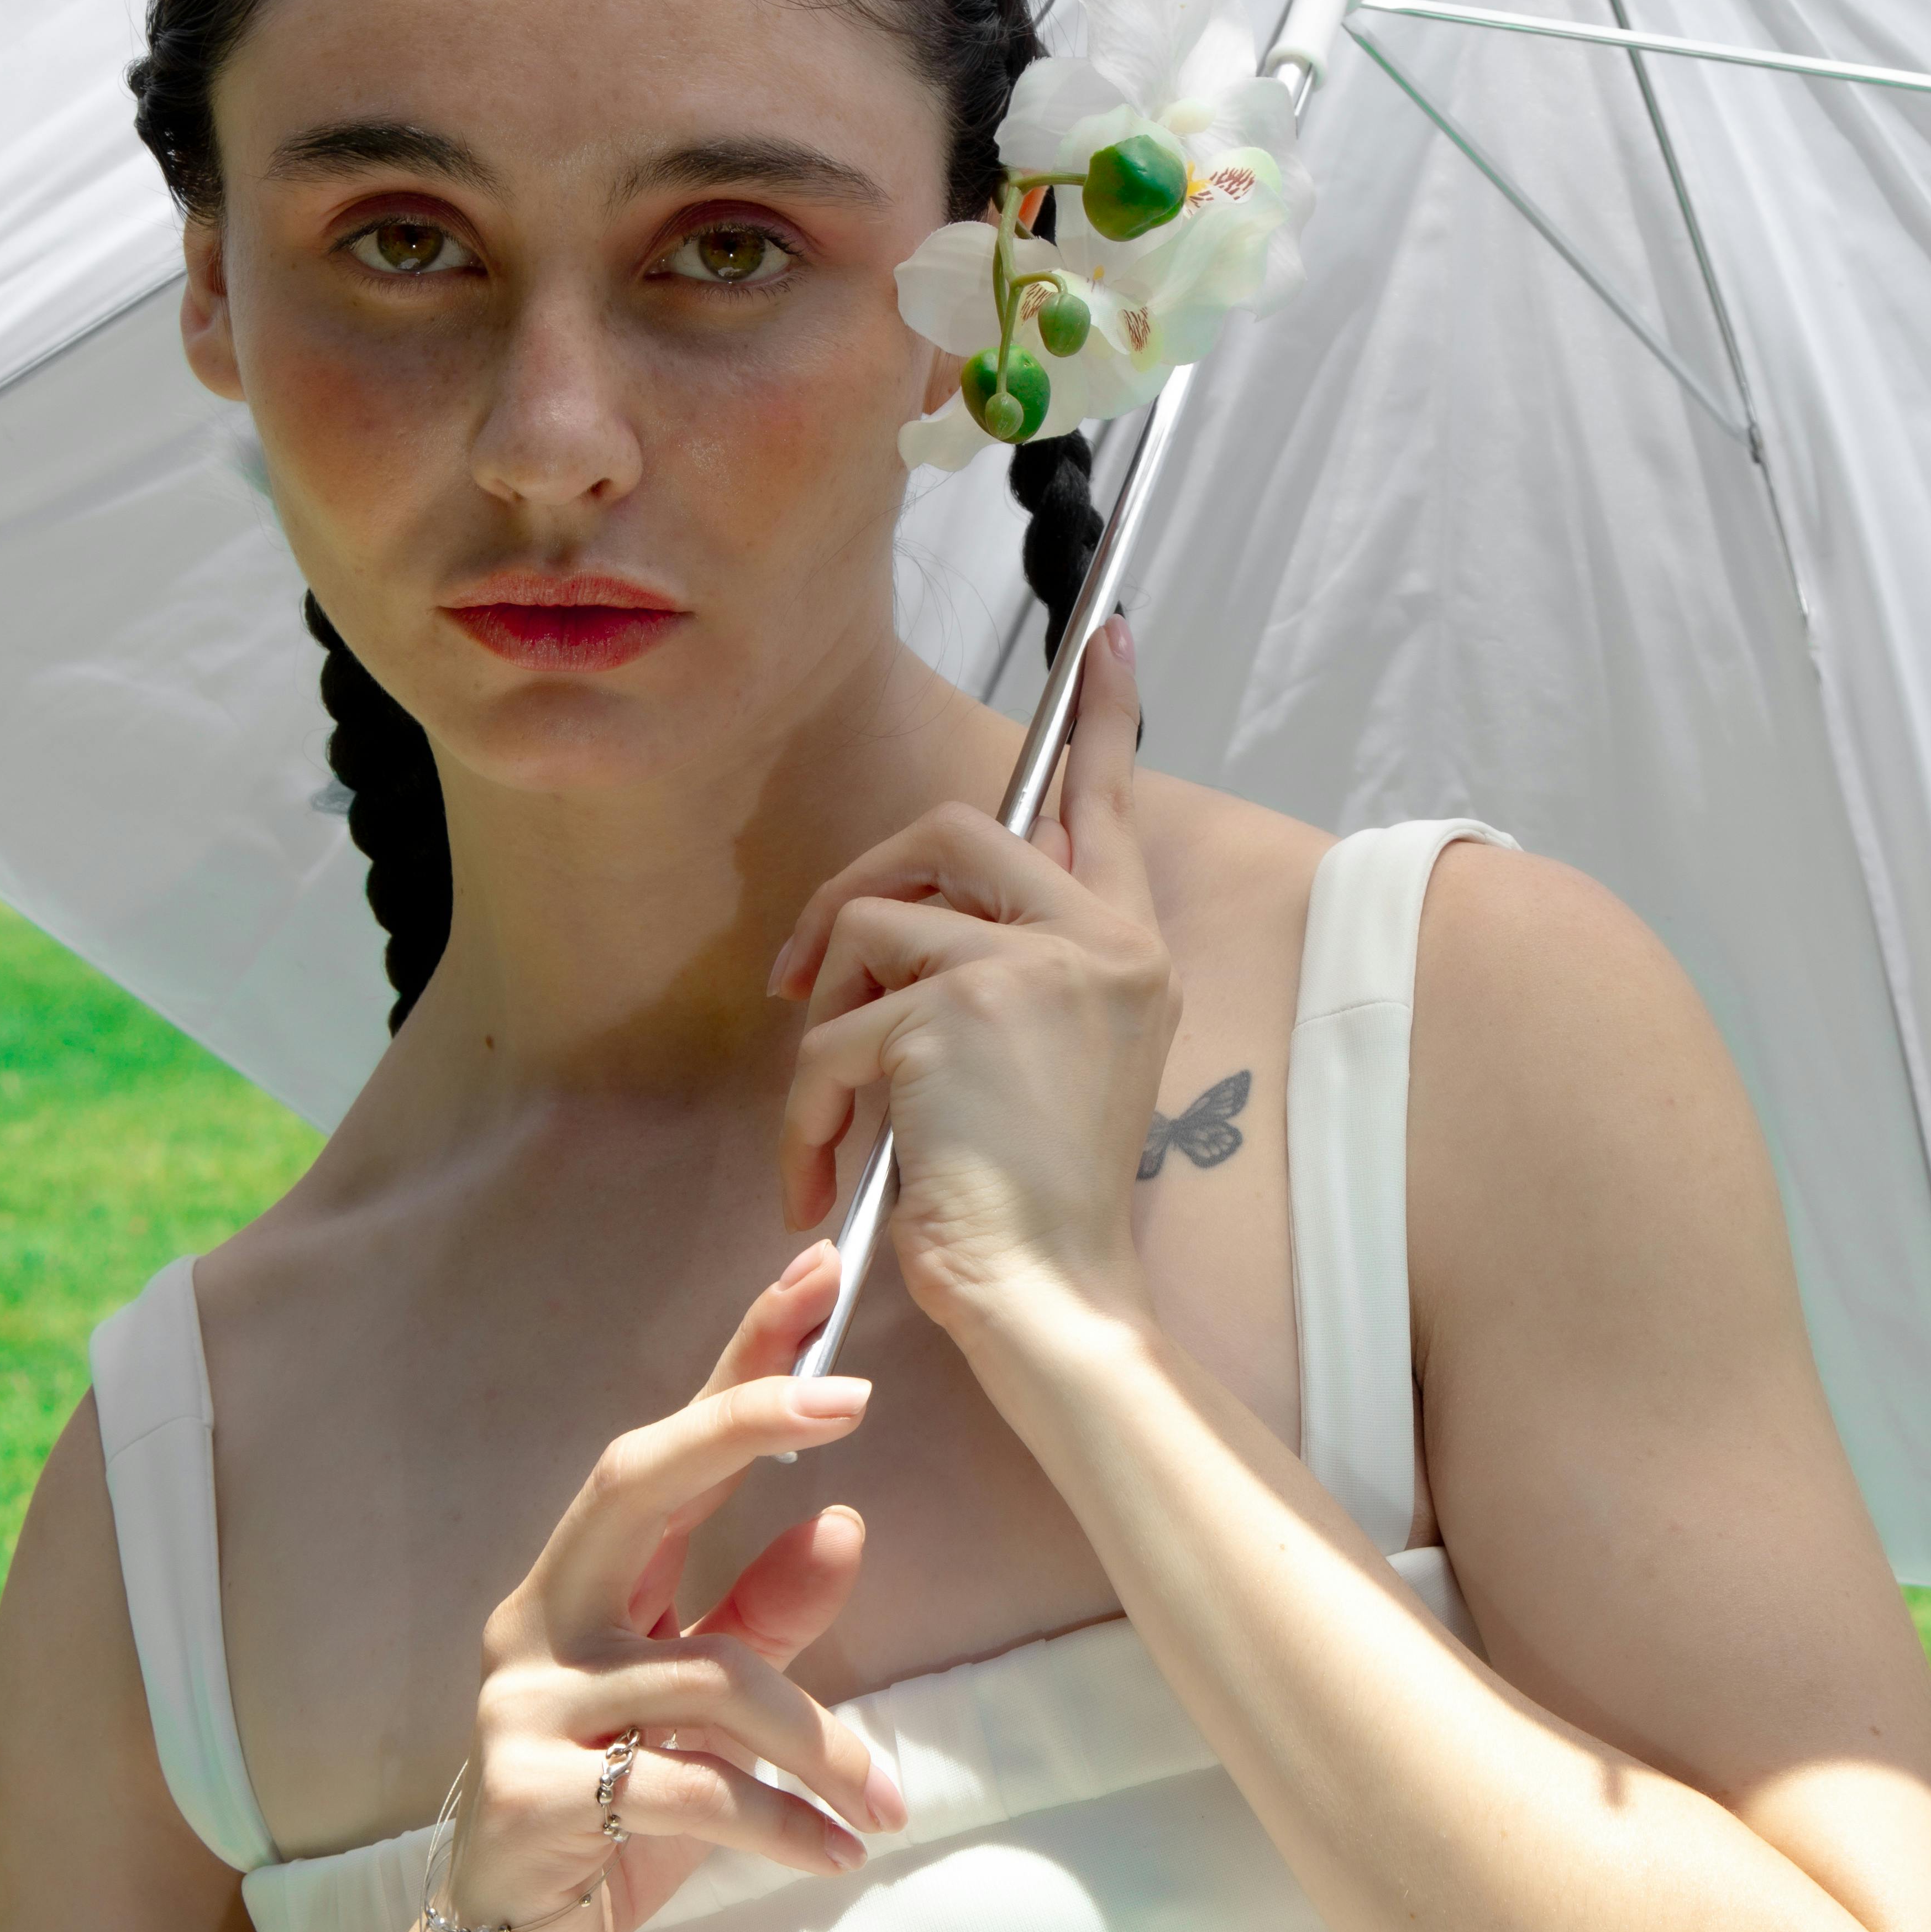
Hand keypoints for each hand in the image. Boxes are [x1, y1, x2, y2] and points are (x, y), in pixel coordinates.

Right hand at [434, 1250, 907, 1931]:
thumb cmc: (618, 1825)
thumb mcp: (710, 1717)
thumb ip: (767, 1618)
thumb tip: (844, 1519)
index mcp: (585, 1584)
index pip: (667, 1447)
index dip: (740, 1357)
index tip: (819, 1274)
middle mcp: (539, 1619)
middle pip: (637, 1482)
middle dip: (742, 1423)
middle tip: (852, 1400)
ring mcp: (522, 1703)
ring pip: (708, 1674)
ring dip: (820, 1742)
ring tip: (883, 1803)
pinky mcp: (526, 1794)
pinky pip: (690, 1786)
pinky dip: (781, 1823)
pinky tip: (833, 1855)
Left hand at [771, 626, 1177, 1348]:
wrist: (1046, 1294)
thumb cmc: (1039, 1202)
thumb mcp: (1056, 1064)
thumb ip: (1021, 973)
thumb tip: (924, 917)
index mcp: (1127, 952)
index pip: (1109, 806)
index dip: (1103, 720)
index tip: (1104, 637)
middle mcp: (1093, 942)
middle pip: (951, 830)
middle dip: (856, 887)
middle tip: (803, 968)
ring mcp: (1027, 969)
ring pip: (873, 927)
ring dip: (823, 1020)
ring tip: (830, 1114)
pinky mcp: (952, 1014)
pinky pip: (834, 1031)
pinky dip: (807, 1110)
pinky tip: (819, 1174)